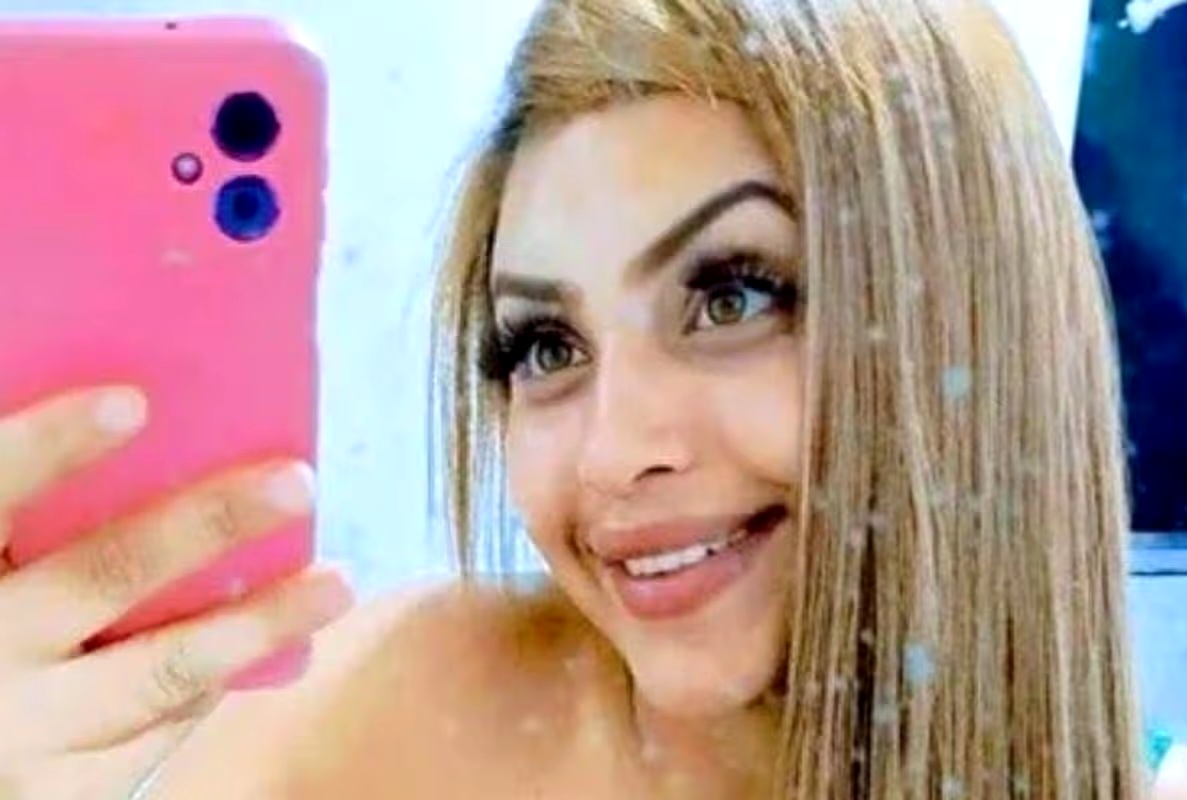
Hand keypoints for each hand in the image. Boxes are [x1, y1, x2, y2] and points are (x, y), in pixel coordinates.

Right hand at [0, 387, 353, 798]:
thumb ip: (29, 516)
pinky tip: (264, 644)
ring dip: (258, 625)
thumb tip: (130, 410)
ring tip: (335, 585)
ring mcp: (17, 733)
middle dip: (207, 525)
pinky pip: (156, 733)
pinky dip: (213, 683)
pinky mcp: (56, 793)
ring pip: (158, 671)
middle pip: (102, 576)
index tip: (134, 402)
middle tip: (295, 482)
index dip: (53, 445)